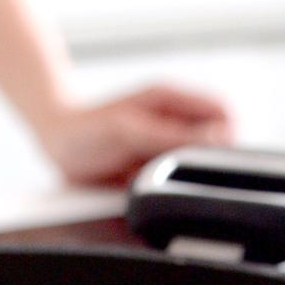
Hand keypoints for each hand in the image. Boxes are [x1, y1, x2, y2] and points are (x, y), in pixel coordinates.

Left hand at [33, 85, 233, 188]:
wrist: (57, 143)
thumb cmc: (87, 129)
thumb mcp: (130, 131)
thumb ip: (173, 134)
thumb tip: (218, 138)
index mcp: (172, 98)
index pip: (223, 111)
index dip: (228, 136)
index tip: (213, 158)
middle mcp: (173, 118)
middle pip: (215, 140)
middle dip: (203, 160)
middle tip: (172, 170)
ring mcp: (165, 141)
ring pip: (195, 163)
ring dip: (182, 176)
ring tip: (150, 175)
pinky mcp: (155, 162)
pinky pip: (174, 179)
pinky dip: (166, 186)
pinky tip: (144, 184)